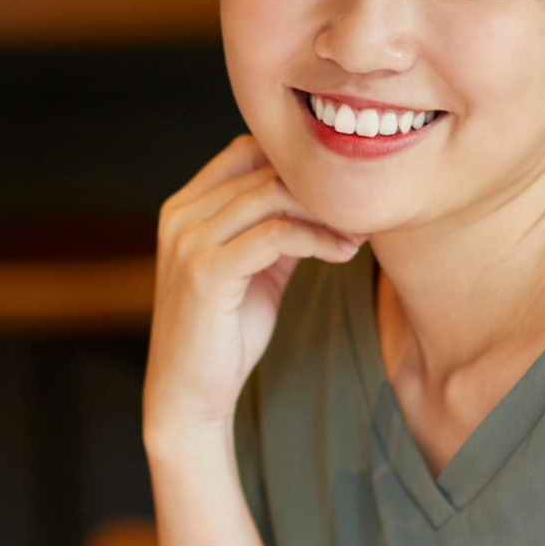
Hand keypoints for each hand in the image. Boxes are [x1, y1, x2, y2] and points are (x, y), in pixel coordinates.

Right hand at [144, 136, 359, 452]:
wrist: (188, 394)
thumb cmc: (223, 334)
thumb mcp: (253, 269)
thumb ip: (275, 228)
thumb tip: (326, 198)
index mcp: (185, 207)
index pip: (246, 150)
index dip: (299, 166)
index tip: (342, 193)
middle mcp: (180, 215)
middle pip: (263, 170)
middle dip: (321, 190)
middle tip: (364, 213)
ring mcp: (188, 241)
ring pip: (272, 196)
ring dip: (325, 212)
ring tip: (357, 235)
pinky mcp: (205, 272)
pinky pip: (275, 235)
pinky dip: (317, 239)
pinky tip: (342, 254)